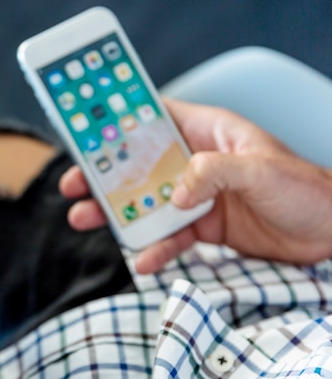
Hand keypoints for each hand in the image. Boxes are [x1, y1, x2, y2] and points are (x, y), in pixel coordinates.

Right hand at [60, 99, 331, 273]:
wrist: (331, 234)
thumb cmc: (305, 189)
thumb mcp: (261, 169)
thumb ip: (214, 172)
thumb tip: (175, 193)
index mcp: (209, 133)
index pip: (156, 118)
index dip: (120, 122)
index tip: (86, 131)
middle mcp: (197, 162)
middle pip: (140, 164)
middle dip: (104, 174)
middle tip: (73, 184)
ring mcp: (198, 196)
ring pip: (146, 201)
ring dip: (116, 212)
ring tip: (84, 219)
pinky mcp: (204, 226)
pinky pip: (170, 237)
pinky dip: (155, 249)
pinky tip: (142, 260)